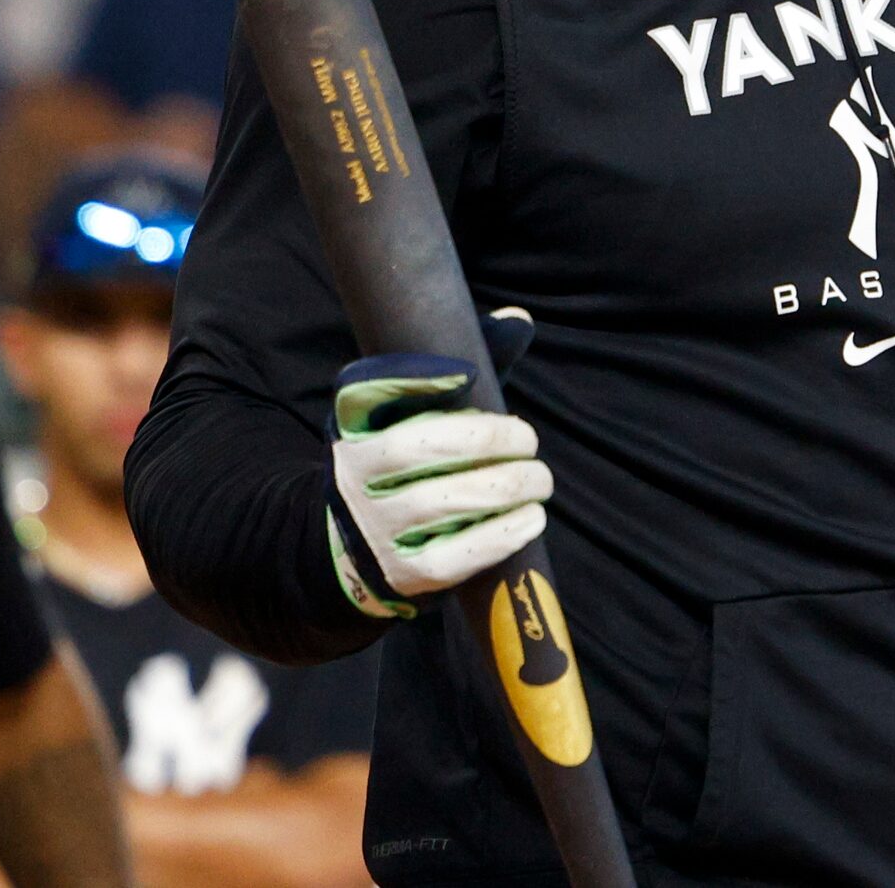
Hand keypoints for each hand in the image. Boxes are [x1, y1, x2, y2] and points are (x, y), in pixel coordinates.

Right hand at [326, 308, 547, 619]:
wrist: (355, 552)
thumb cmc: (406, 469)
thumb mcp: (417, 419)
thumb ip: (463, 372)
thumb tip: (519, 319)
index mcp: (355, 431)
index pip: (368, 395)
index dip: (415, 381)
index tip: (465, 376)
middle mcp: (354, 477)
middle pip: (422, 450)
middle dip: (490, 439)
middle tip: (529, 441)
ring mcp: (373, 530)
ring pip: (442, 502)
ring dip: (507, 487)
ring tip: (540, 480)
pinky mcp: (400, 575)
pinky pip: (455, 556)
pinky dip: (501, 535)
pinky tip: (531, 519)